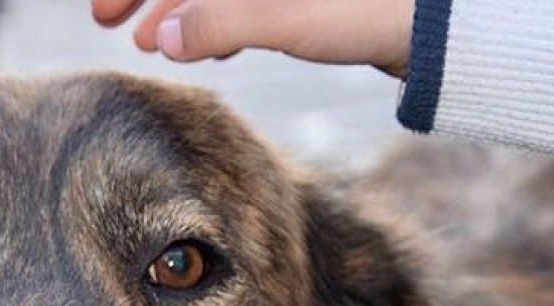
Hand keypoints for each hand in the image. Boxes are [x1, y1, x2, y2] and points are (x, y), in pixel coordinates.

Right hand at [92, 0, 414, 77]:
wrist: (450, 23)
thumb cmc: (368, 9)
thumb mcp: (283, 16)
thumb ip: (217, 22)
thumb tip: (160, 38)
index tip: (103, 12)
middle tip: (109, 24)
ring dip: (180, 9)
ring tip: (151, 47)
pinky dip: (221, 16)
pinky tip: (210, 47)